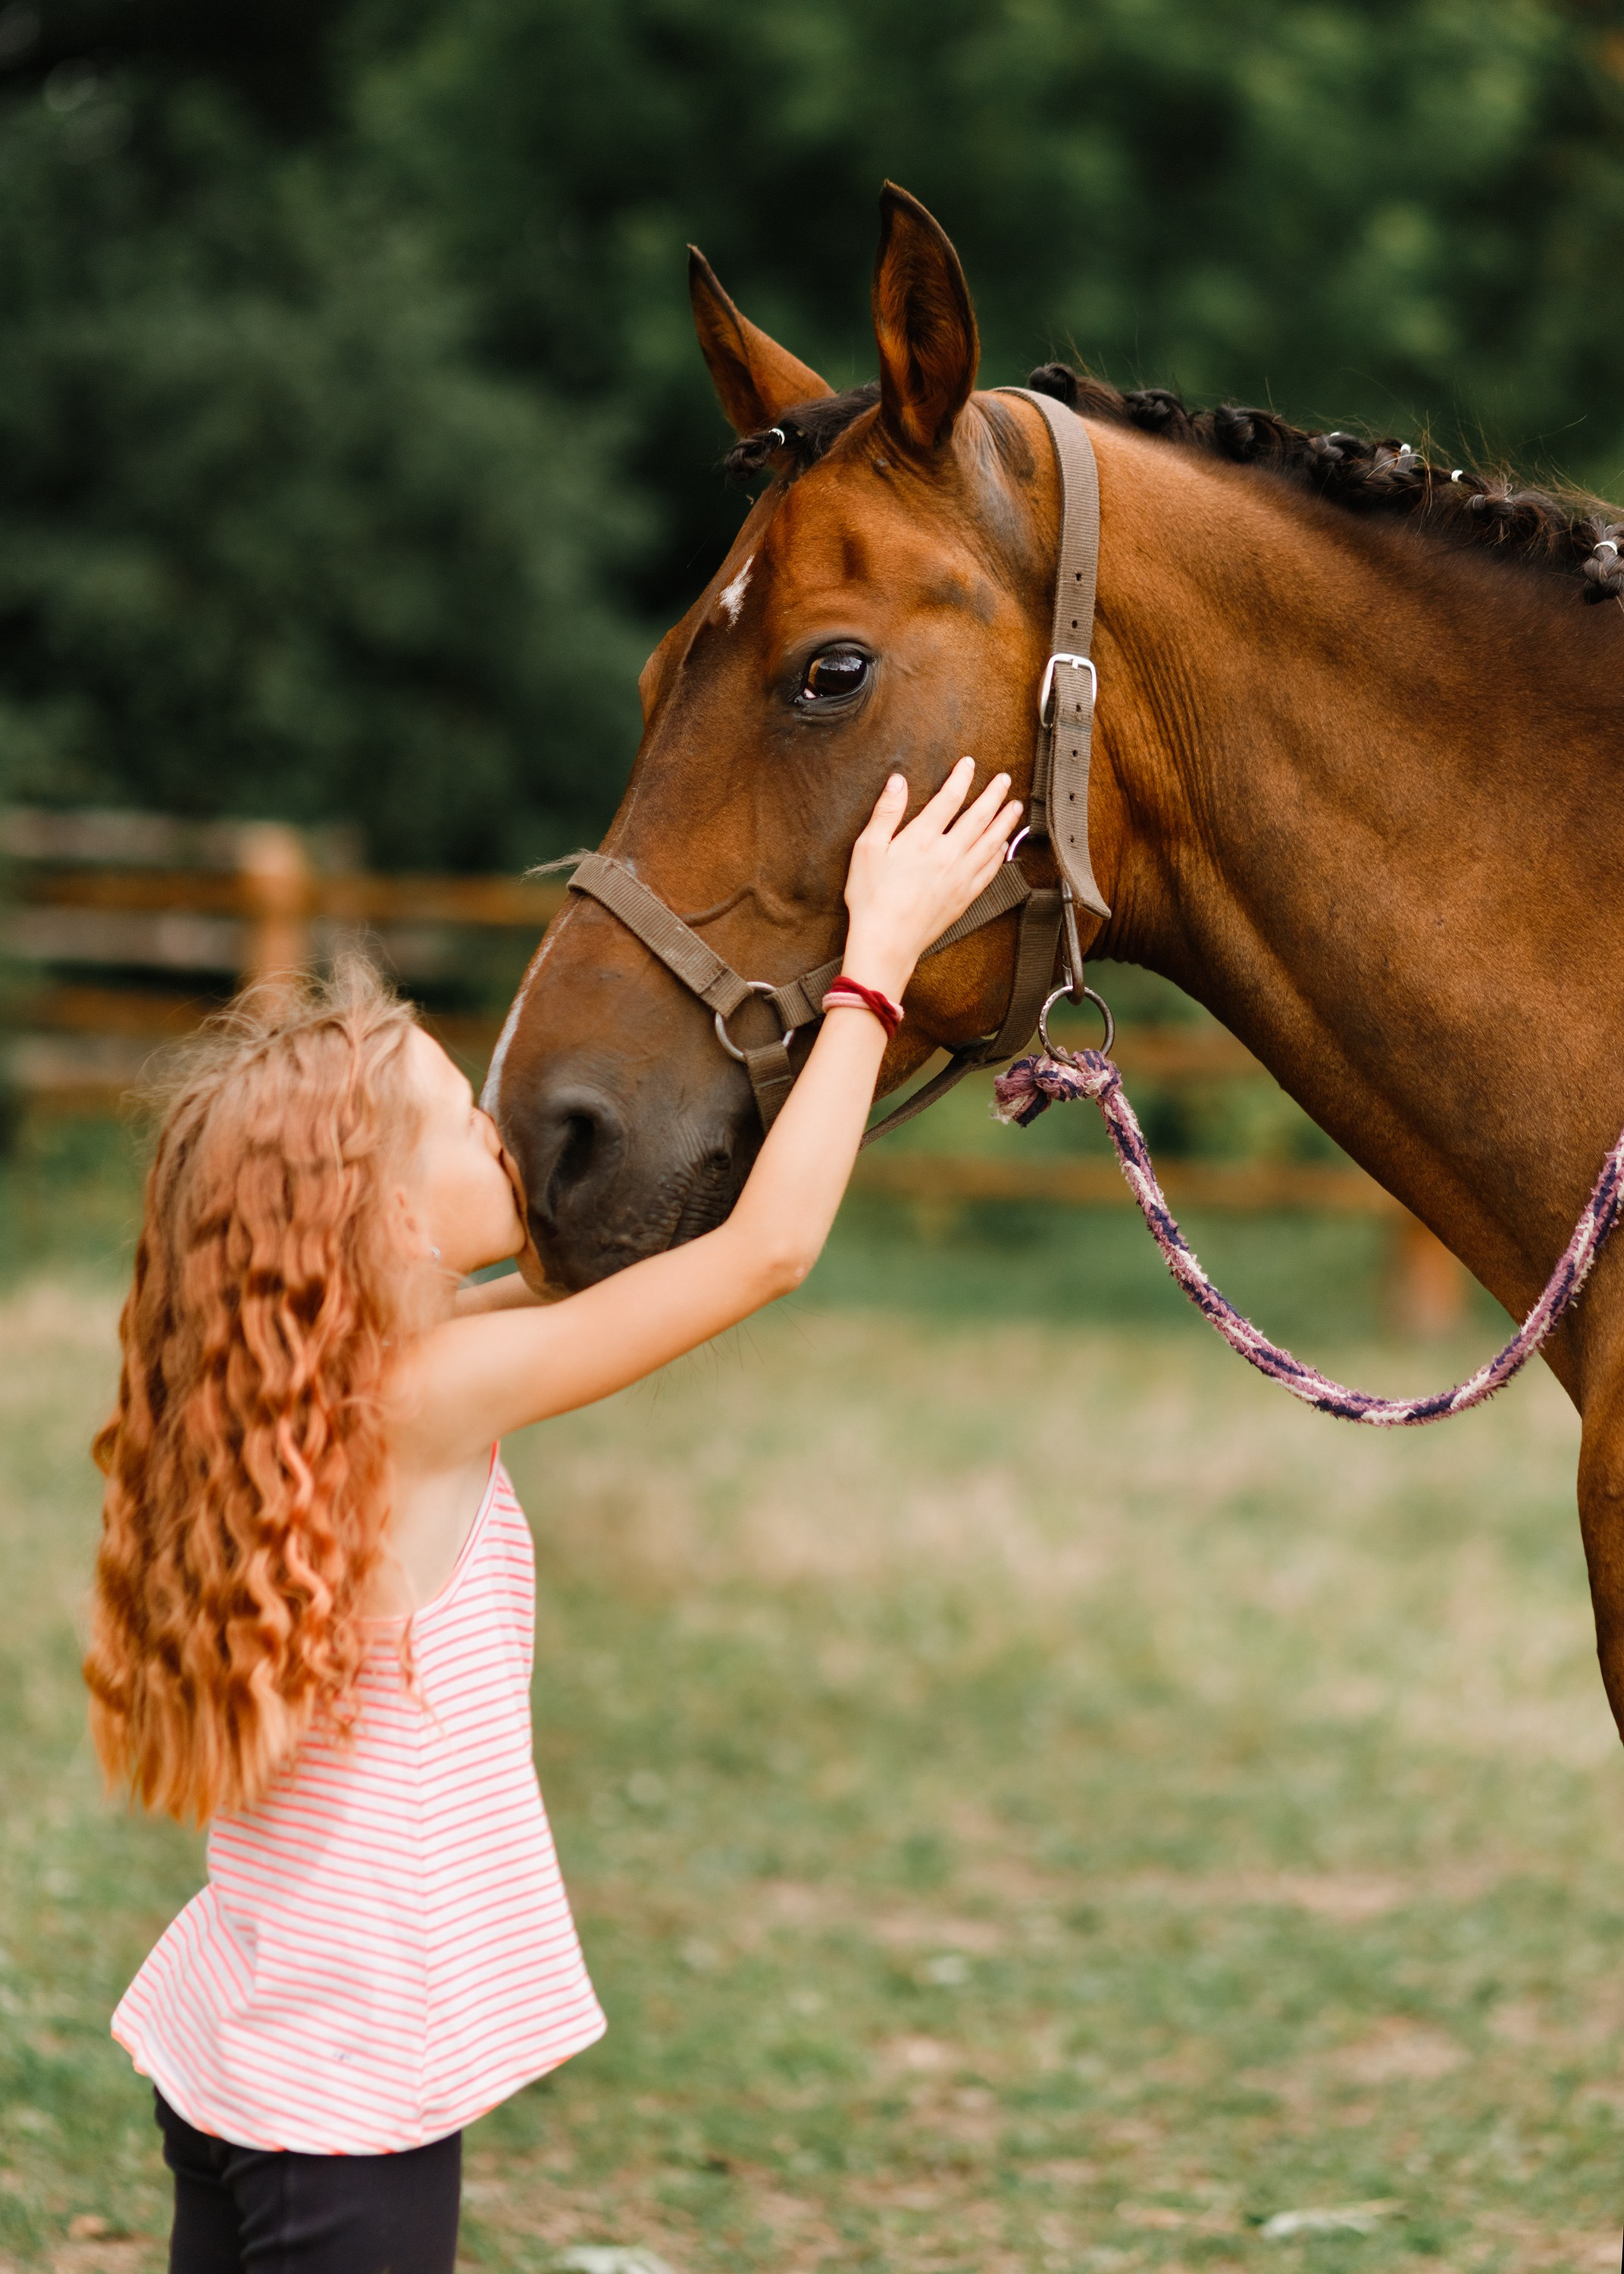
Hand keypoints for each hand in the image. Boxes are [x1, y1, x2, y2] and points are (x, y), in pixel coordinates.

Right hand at [842, 759, 1021, 999]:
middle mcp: (948, 854)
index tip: (968, 764)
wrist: (887, 940)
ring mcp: (960, 876)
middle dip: (994, 795)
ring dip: (1005, 822)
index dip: (961, 778)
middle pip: (978, 817)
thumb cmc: (871, 897)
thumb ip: (886, 812)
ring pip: (991, 842)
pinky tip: (1004, 847)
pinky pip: (990, 871)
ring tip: (1015, 807)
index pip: (949, 799)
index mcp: (922, 838)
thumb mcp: (867, 848)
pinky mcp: (965, 897)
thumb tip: (898, 781)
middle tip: (1005, 780)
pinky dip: (1000, 856)